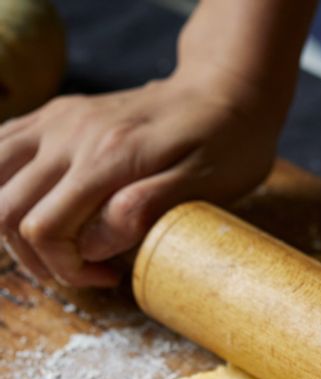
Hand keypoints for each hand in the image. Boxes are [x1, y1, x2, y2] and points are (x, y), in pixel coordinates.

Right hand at [0, 72, 277, 286]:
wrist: (227, 89)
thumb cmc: (227, 144)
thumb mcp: (205, 186)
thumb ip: (146, 210)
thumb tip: (93, 245)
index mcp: (107, 157)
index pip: (44, 228)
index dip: (66, 268)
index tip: (109, 277)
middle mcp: (69, 134)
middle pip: (6, 210)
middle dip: (38, 258)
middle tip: (86, 272)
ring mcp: (57, 120)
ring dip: (13, 227)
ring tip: (62, 247)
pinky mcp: (57, 115)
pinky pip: (1, 150)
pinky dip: (8, 189)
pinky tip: (45, 210)